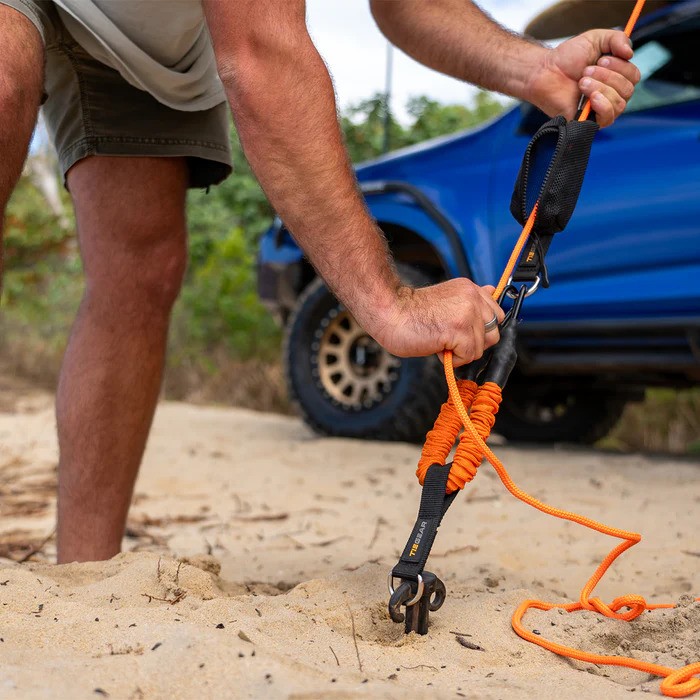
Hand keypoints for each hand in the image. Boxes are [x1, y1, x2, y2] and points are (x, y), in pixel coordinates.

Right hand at [372, 279, 504, 367]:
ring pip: (481, 347)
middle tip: (449, 339)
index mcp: (469, 289)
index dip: (480, 330)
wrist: (388, 312)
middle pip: (493, 332)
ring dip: (461, 352)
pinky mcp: (460, 329)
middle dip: (473, 343)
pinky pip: (468, 355)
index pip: (496, 314)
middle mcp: (472, 298)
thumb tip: (491, 291)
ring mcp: (467, 313)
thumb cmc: (409, 311)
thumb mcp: (446, 300)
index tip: (461, 333)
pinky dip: (453, 359)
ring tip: (440, 340)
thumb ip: (470, 300)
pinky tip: (437, 346)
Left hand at [528, 29, 640, 126]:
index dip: (621, 67)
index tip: (601, 60)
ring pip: (619, 103)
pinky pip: (608, 118)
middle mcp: (612, 94)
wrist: (545, 72)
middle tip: (586, 71)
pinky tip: (592, 98)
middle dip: (608, 77)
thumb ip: (617, 38)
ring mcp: (600, 109)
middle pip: (628, 90)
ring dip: (601, 88)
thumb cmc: (568, 58)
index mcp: (616, 77)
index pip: (634, 76)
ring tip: (582, 82)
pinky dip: (603, 106)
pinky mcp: (588, 121)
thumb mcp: (596, 39)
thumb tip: (630, 53)